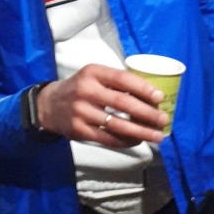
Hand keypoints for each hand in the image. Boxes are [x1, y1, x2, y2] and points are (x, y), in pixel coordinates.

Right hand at [36, 64, 167, 147]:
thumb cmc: (80, 88)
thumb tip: (150, 93)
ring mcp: (81, 112)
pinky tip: (138, 141)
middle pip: (122, 103)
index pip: (122, 79)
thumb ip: (115, 81)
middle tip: (163, 120)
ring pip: (117, 124)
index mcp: (93, 72)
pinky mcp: (79, 130)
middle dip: (146, 113)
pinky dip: (126, 141)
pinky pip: (108, 138)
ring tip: (157, 135)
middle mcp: (86, 90)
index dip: (143, 88)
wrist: (49, 105)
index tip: (159, 97)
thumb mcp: (93, 76)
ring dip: (140, 131)